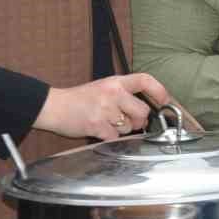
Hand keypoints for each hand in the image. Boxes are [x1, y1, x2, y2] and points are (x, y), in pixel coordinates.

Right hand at [34, 73, 170, 140]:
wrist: (54, 106)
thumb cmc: (79, 99)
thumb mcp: (103, 87)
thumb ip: (123, 94)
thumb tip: (146, 110)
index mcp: (116, 82)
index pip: (145, 80)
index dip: (159, 91)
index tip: (164, 101)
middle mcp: (113, 93)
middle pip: (142, 111)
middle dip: (138, 120)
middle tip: (126, 120)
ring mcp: (105, 109)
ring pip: (129, 127)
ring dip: (121, 130)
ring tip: (106, 122)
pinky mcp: (97, 125)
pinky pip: (115, 137)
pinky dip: (109, 137)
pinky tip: (99, 130)